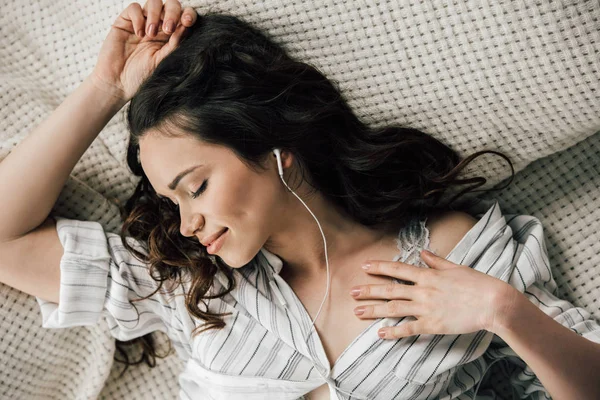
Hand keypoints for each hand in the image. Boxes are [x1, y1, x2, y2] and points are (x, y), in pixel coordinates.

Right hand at [90, 0, 197, 102]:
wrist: (118, 83)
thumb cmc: (142, 76)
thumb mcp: (163, 61)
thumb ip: (175, 44)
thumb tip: (187, 26)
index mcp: (172, 36)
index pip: (184, 17)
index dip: (188, 15)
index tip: (187, 22)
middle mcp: (159, 26)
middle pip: (171, 4)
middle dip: (172, 13)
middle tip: (168, 29)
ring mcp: (142, 22)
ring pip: (154, 2)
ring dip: (155, 14)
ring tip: (151, 34)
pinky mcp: (125, 21)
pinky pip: (134, 8)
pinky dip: (138, 18)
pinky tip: (138, 34)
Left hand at [351, 250, 517, 338]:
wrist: (492, 302)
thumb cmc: (477, 283)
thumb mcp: (455, 267)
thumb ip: (436, 261)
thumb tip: (423, 253)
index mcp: (427, 275)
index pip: (397, 270)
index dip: (379, 268)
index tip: (364, 267)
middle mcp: (422, 291)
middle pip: (389, 290)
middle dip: (369, 290)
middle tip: (352, 292)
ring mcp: (426, 308)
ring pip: (393, 309)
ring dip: (374, 310)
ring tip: (357, 311)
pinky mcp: (432, 325)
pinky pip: (408, 329)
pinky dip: (393, 332)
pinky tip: (380, 334)